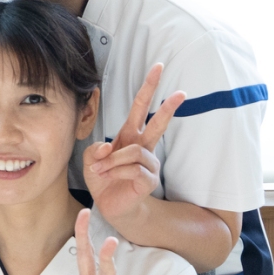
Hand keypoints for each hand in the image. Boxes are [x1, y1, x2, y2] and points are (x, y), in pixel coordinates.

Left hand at [82, 63, 183, 230]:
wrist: (110, 206)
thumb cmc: (103, 180)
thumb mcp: (91, 160)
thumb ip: (96, 149)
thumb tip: (109, 146)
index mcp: (129, 136)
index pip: (140, 108)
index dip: (148, 88)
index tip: (158, 68)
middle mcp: (143, 147)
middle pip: (157, 123)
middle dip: (168, 107)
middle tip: (181, 92)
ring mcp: (149, 164)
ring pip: (132, 152)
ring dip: (112, 161)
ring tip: (101, 170)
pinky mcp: (149, 179)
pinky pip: (133, 169)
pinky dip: (116, 172)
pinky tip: (110, 178)